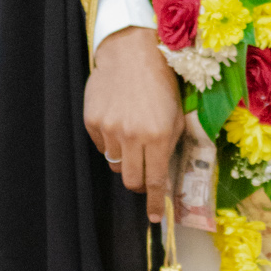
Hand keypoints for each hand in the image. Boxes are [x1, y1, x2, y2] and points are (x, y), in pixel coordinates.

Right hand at [84, 26, 184, 223]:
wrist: (132, 53)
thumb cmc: (162, 83)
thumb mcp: (177, 115)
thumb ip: (171, 146)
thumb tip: (165, 175)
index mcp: (158, 136)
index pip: (156, 181)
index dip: (156, 203)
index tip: (156, 217)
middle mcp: (132, 136)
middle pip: (131, 180)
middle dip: (139, 184)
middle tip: (145, 175)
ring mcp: (109, 129)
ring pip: (115, 164)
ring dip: (125, 159)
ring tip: (133, 137)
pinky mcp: (92, 121)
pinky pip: (101, 146)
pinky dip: (110, 143)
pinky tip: (118, 123)